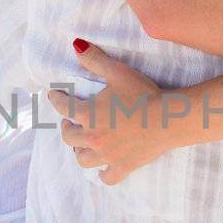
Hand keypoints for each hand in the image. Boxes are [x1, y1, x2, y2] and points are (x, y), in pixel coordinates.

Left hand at [47, 40, 169, 184]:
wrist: (168, 119)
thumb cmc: (143, 94)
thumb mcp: (118, 72)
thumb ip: (95, 60)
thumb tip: (76, 45)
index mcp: (88, 115)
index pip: (63, 107)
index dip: (56, 99)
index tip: (54, 95)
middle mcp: (93, 138)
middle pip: (69, 137)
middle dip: (66, 128)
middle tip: (71, 122)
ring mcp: (107, 156)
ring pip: (82, 159)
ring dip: (79, 151)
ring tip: (83, 145)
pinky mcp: (123, 167)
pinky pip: (106, 178)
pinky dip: (102, 174)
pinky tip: (102, 169)